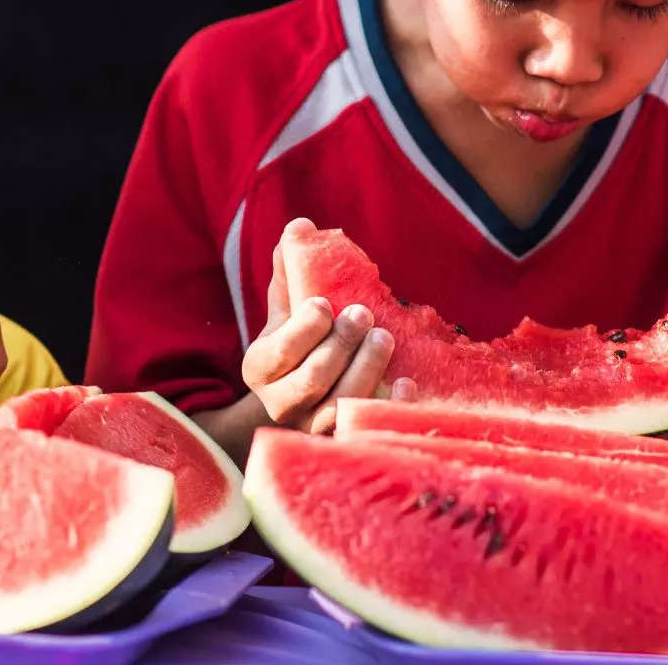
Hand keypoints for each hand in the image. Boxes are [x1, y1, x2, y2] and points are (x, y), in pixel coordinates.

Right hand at [242, 224, 398, 433]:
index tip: (325, 304)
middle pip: (311, 380)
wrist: (305, 397)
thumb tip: (300, 226)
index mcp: (260, 368)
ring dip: (364, 370)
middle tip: (364, 315)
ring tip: (384, 337)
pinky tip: (407, 383)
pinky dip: (389, 408)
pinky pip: (364, 430)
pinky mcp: (343, 441)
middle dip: (340, 345)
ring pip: (337, 407)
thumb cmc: (299, 343)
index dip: (303, 330)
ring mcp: (312, 427)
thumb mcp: (288, 311)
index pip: (278, 353)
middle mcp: (281, 404)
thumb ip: (291, 272)